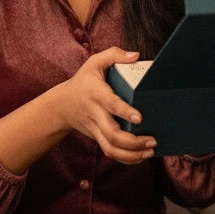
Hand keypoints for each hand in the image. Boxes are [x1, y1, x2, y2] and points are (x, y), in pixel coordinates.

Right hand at [59, 48, 157, 164]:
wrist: (62, 105)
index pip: (111, 105)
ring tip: (150, 152)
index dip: (125, 112)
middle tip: (152, 140)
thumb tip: (136, 56)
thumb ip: (114, 55)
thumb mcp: (94, 62)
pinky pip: (110, 153)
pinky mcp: (98, 138)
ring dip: (132, 155)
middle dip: (133, 142)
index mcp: (97, 94)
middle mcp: (96, 114)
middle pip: (112, 135)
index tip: (140, 118)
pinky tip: (141, 157)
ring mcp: (96, 129)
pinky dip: (126, 159)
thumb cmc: (83, 81)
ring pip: (111, 149)